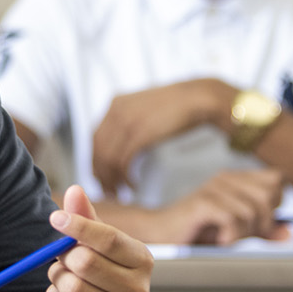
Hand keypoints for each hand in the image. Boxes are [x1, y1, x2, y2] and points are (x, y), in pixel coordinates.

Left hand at [45, 185, 152, 291]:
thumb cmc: (111, 274)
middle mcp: (137, 290)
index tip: (56, 218)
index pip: (109, 239)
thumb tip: (74, 190)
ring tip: (65, 275)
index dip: (80, 226)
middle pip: (85, 263)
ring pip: (71, 287)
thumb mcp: (105, 245)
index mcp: (142, 259)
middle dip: (65, 255)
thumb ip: (88, 217)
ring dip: (58, 277)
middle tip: (63, 254)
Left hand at [91, 79, 234, 194]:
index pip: (95, 138)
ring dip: (112, 180)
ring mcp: (127, 121)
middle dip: (100, 175)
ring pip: (108, 159)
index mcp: (116, 104)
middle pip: (97, 150)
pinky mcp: (140, 133)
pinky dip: (125, 178)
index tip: (102, 178)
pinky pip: (123, 161)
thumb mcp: (146, 108)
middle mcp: (116, 111)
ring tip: (121, 193)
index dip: (95, 161)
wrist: (197, 98)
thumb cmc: (176, 107)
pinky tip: (133, 186)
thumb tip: (122, 143)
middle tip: (109, 192)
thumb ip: (131, 120)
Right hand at [157, 169, 285, 244]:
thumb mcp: (236, 230)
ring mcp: (214, 188)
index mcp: (237, 180)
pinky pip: (234, 219)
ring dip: (243, 233)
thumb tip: (288, 232)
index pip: (277, 179)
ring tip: (225, 238)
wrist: (160, 234)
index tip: (261, 220)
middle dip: (263, 221)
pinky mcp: (203, 202)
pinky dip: (230, 235)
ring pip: (253, 211)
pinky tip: (219, 239)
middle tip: (242, 233)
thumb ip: (261, 229)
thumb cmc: (197, 231)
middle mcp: (227, 178)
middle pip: (270, 195)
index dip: (276, 202)